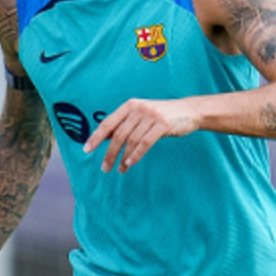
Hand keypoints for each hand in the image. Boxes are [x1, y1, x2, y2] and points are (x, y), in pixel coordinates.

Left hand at [83, 98, 198, 172]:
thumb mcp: (141, 113)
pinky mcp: (163, 125)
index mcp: (130, 105)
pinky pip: (146, 143)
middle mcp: (139, 108)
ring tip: (120, 169)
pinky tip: (131, 163)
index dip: (96, 137)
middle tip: (105, 167)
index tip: (86, 149)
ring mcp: (151, 116)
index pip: (108, 122)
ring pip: (131, 141)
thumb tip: (104, 138)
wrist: (189, 110)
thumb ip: (125, 123)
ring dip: (123, 158)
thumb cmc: (162, 114)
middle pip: (118, 134)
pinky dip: (136, 154)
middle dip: (109, 153)